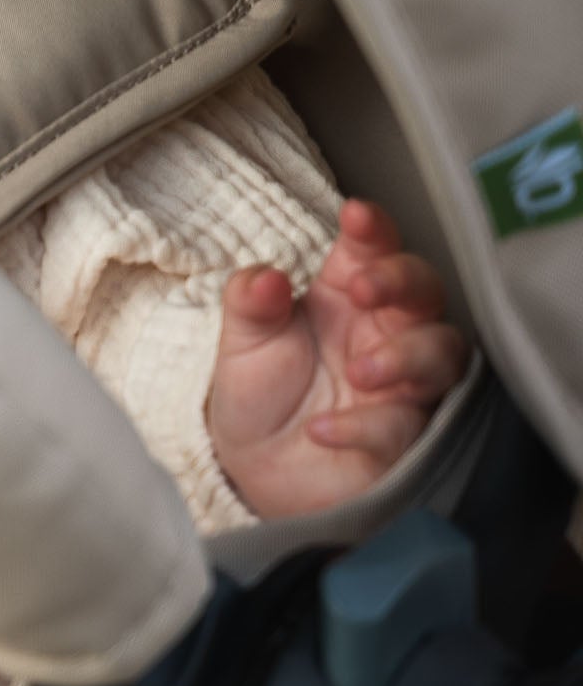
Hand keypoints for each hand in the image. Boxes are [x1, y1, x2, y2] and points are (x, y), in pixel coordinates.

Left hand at [208, 200, 467, 517]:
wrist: (258, 470)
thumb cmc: (262, 392)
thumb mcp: (244, 342)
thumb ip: (250, 304)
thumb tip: (265, 277)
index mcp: (346, 295)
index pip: (371, 250)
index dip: (372, 229)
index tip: (357, 215)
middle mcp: (387, 331)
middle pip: (425, 291)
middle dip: (401, 281)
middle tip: (362, 289)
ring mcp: (406, 384)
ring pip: (441, 355)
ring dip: (404, 355)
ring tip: (359, 371)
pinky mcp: (408, 438)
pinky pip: (405, 426)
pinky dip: (367, 426)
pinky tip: (324, 430)